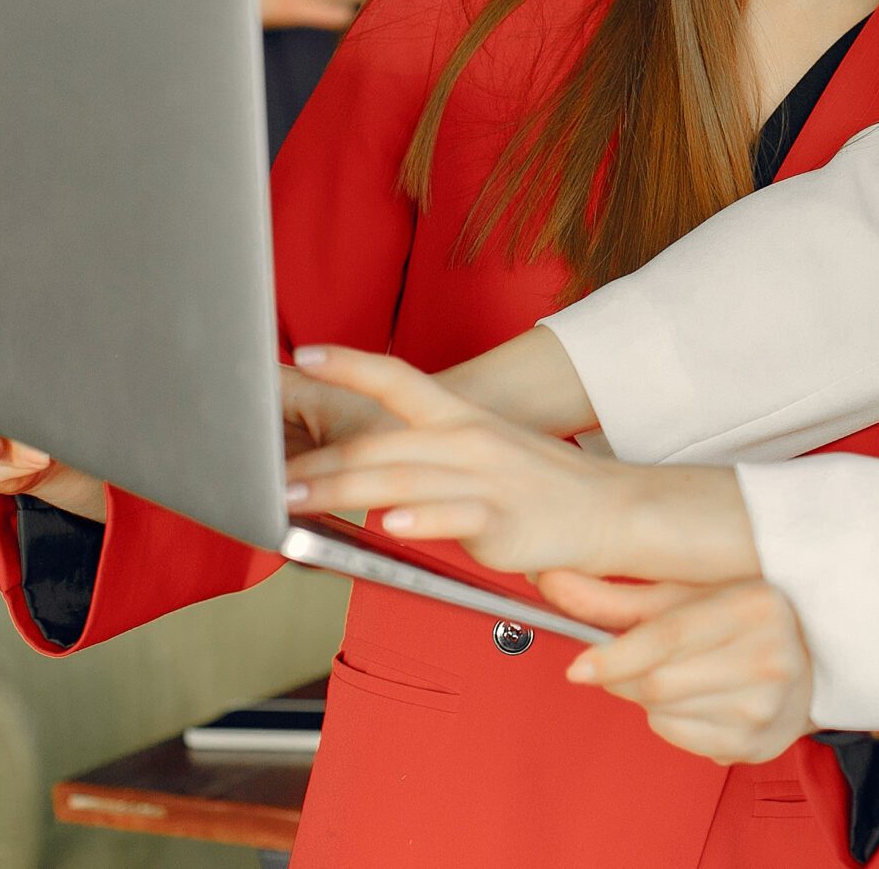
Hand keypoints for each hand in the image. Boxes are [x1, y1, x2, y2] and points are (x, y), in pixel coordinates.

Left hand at [283, 346, 633, 574]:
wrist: (610, 508)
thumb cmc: (536, 485)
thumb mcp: (480, 451)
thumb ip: (423, 457)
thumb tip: (358, 473)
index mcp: (459, 417)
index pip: (397, 378)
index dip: (350, 364)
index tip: (306, 354)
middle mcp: (467, 440)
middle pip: (378, 445)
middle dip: (317, 465)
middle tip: (267, 481)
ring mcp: (484, 478)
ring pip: (400, 480)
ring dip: (340, 492)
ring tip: (295, 503)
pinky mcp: (502, 520)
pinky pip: (455, 516)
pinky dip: (421, 519)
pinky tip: (390, 524)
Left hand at [547, 572, 817, 764]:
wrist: (809, 662)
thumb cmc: (740, 620)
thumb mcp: (687, 593)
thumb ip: (618, 595)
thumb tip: (549, 581)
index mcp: (756, 605)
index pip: (668, 637)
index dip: (615, 655)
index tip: (579, 667)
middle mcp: (770, 656)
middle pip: (658, 683)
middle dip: (624, 676)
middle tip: (622, 661)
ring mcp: (767, 706)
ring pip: (662, 713)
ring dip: (647, 697)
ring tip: (677, 672)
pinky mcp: (756, 744)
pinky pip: (679, 737)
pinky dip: (668, 720)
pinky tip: (695, 697)